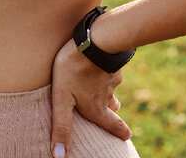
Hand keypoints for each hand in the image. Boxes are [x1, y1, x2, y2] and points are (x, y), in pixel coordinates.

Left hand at [49, 37, 131, 156]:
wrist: (94, 40)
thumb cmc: (73, 70)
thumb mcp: (62, 99)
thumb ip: (62, 126)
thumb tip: (59, 156)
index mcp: (97, 108)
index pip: (112, 124)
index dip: (120, 132)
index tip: (127, 136)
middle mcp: (108, 95)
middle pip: (112, 106)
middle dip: (113, 111)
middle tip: (115, 112)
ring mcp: (111, 76)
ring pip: (111, 86)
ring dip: (108, 90)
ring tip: (103, 89)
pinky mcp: (111, 60)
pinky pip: (109, 68)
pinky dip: (105, 70)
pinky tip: (100, 64)